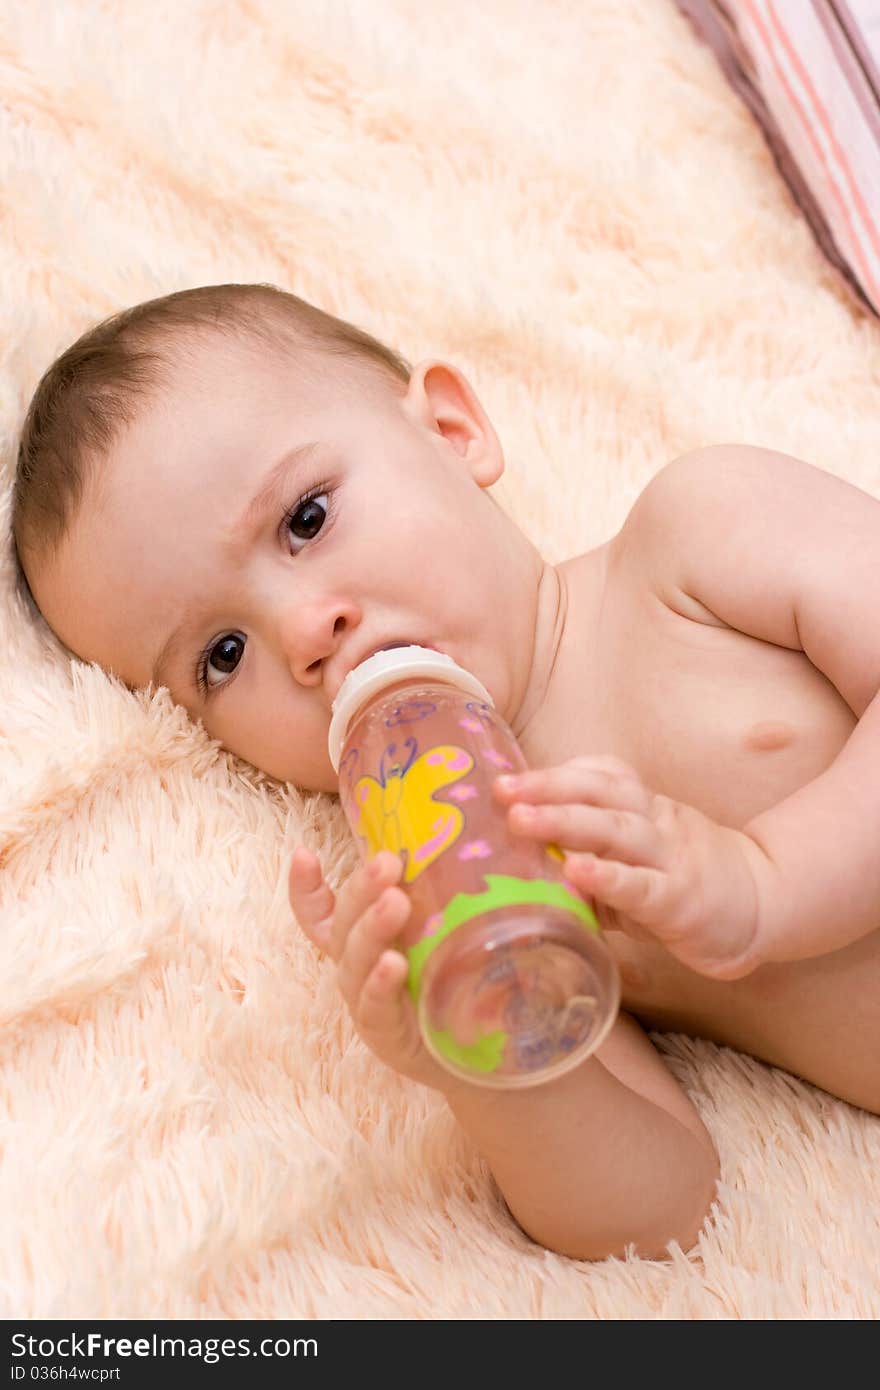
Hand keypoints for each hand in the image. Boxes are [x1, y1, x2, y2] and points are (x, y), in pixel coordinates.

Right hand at [289, 846, 462, 1090]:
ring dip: (372, 929)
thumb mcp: (440, 928)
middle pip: (344, 923)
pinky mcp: (387, 1035)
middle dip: (361, 890)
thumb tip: (457, 835)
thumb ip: (438, 889)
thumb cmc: (453, 978)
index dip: (305, 886)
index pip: (321, 912)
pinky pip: (375, 1006)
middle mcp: (357, 966)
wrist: (476, 1051)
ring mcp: (367, 1001)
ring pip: (356, 960)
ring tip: (395, 903)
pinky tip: (394, 964)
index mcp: (362, 938)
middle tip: (386, 863)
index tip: (304, 854)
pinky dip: (380, 984)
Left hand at [493, 755, 768, 979]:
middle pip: (600, 793)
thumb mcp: (638, 854)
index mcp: (643, 807)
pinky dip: (607, 877)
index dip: (557, 774)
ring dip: (564, 822)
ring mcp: (669, 858)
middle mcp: (654, 822)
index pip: (601, 775)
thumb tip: (520, 858)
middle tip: (502, 791)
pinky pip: (641, 885)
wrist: (763, 905)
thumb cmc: (682, 880)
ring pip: (616, 829)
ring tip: (522, 820)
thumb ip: (589, 852)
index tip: (510, 777)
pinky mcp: (679, 900)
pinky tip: (575, 872)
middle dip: (547, 788)